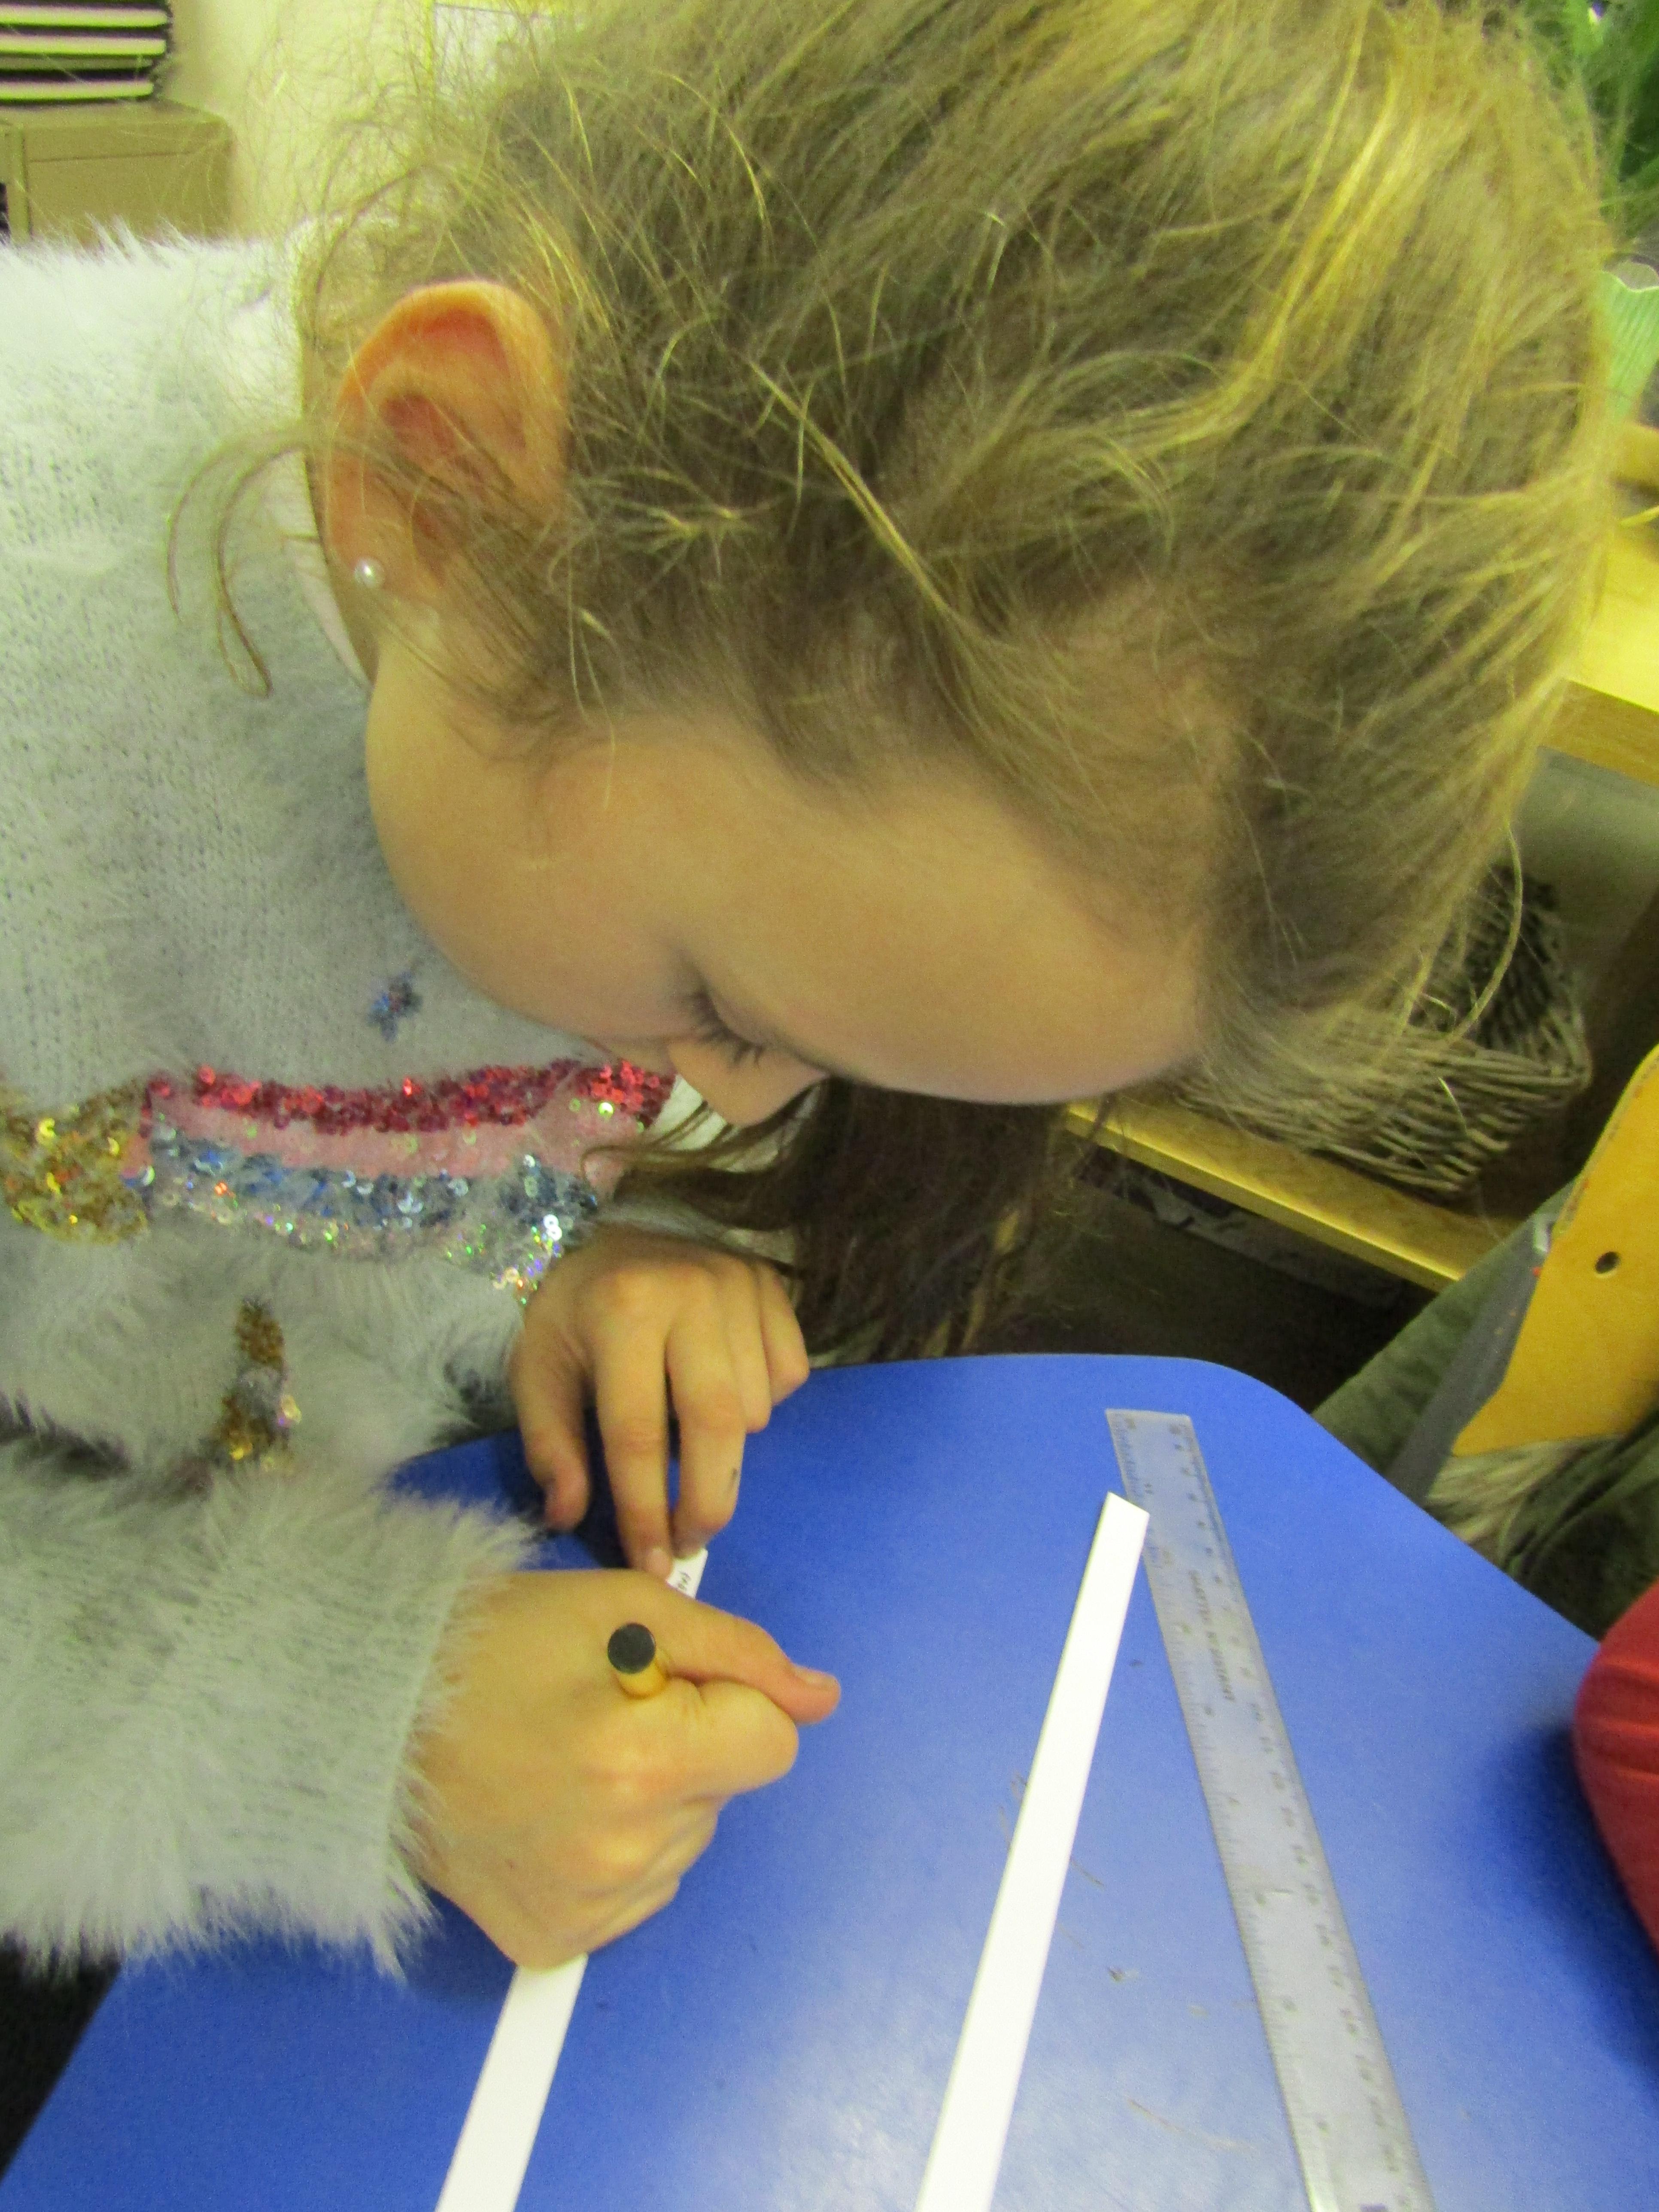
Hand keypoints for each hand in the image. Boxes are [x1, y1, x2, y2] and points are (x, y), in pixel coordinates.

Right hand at [408, 1570, 839, 1967]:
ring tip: (565, 1758)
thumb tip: (821, 1697)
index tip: (658, 1683)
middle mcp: (622, 1850)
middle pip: (724, 1791)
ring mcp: (587, 1907)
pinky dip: (614, 1848)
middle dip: (685, 1745)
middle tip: (595, 1713)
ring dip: (652, 1799)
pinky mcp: (554, 1941)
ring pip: (685, 1840)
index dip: (725, 1700)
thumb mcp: (626, 1609)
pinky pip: (638, 1890)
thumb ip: (739, 1652)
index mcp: (643, 1762)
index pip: (770, 1744)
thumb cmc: (497, 1646)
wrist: (374, 1717)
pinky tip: (553, 1808)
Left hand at [509, 1227, 810, 1574]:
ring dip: (728, 1450)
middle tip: (690, 1541)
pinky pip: (788, 1376)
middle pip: (715, 1424)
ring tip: (692, 1451)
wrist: (624, 1228)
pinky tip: (723, 1394)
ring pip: (755, 1408)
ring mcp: (741, 1286)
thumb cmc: (577, 1309)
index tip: (649, 1563)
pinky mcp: (774, 1288)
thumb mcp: (538, 1367)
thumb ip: (550, 1443)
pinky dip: (761, 1404)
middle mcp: (690, 1293)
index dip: (644, 1509)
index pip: (638, 1433)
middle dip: (707, 1499)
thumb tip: (567, 1517)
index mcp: (622, 1311)